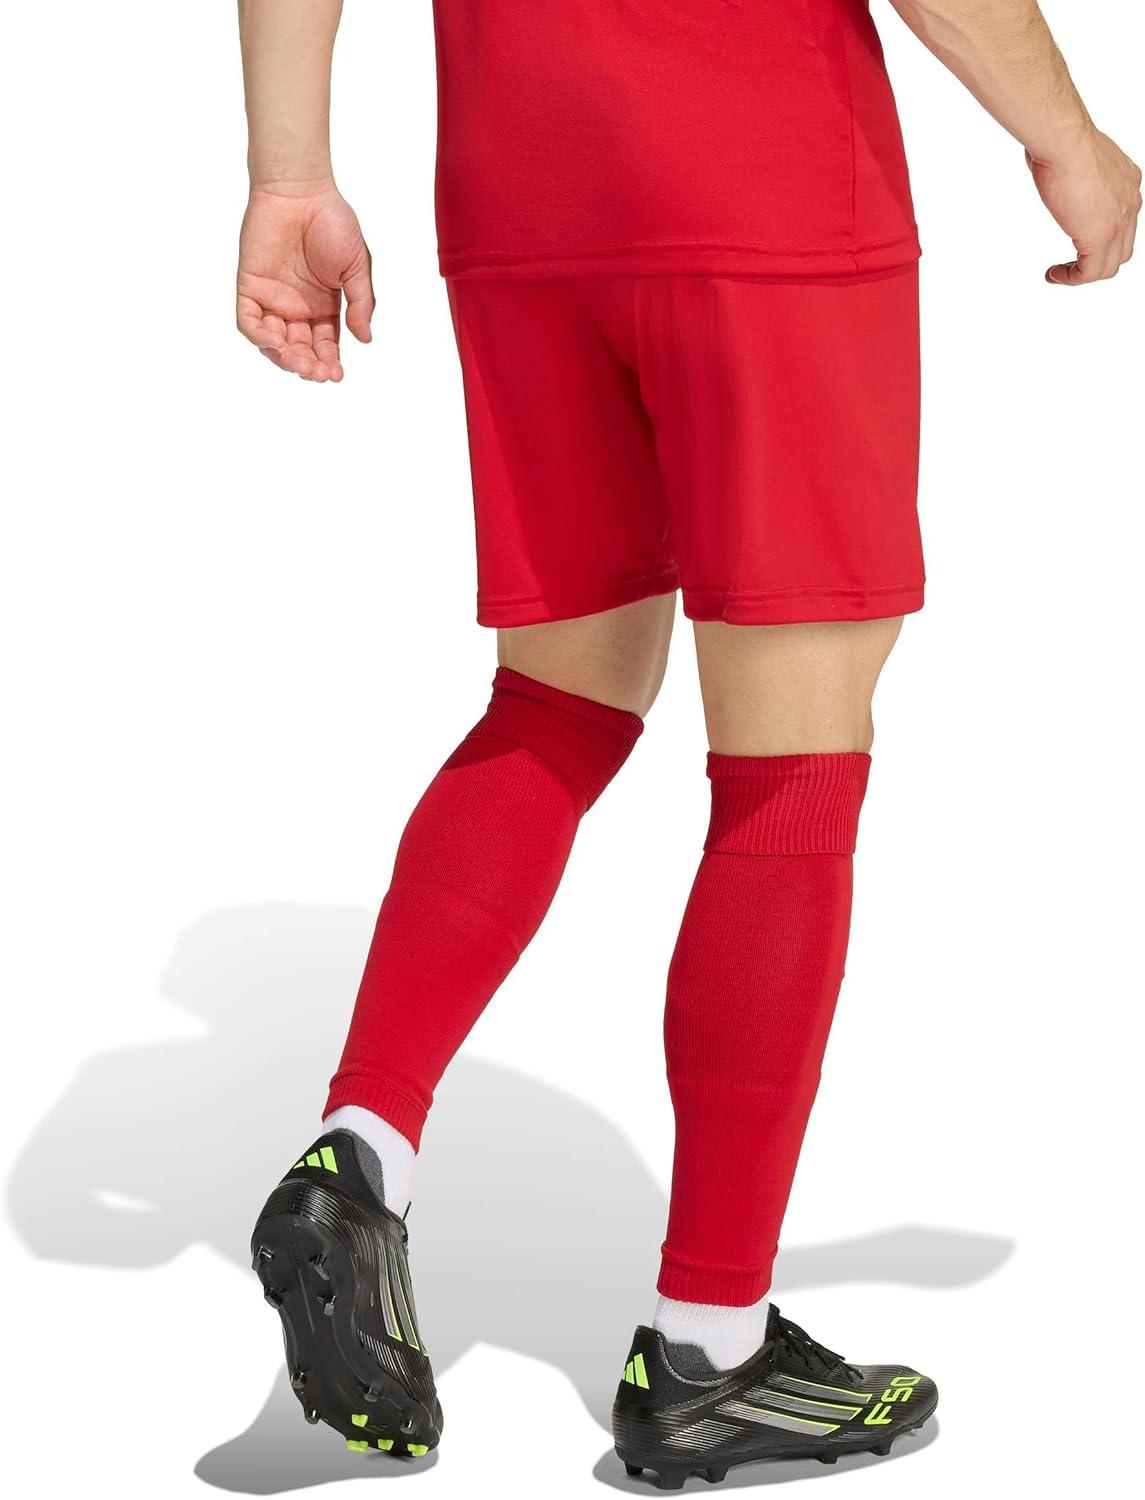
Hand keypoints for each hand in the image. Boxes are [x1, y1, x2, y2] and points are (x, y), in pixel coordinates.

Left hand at [237, 183, 374, 380]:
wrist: (301, 189)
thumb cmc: (333, 221)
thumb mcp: (358, 267)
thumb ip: (361, 303)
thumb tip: (365, 339)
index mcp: (323, 306)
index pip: (324, 345)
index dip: (329, 363)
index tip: (335, 375)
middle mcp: (297, 307)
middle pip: (299, 350)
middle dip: (308, 365)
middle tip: (317, 372)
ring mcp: (272, 298)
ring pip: (273, 343)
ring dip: (284, 358)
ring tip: (299, 362)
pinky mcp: (250, 286)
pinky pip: (249, 321)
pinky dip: (259, 337)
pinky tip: (274, 343)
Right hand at [1027, 128, 1141, 285]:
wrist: (1064, 141)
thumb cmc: (1063, 139)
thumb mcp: (1076, 157)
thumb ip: (1074, 172)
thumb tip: (1056, 176)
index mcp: (1126, 182)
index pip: (1123, 222)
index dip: (1102, 238)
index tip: (1076, 241)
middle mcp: (1129, 201)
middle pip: (1122, 248)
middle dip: (1097, 261)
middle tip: (1072, 265)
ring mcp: (1119, 220)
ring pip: (1109, 265)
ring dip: (1084, 274)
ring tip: (1062, 274)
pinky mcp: (1101, 236)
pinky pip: (1090, 272)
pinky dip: (1071, 278)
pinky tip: (1054, 273)